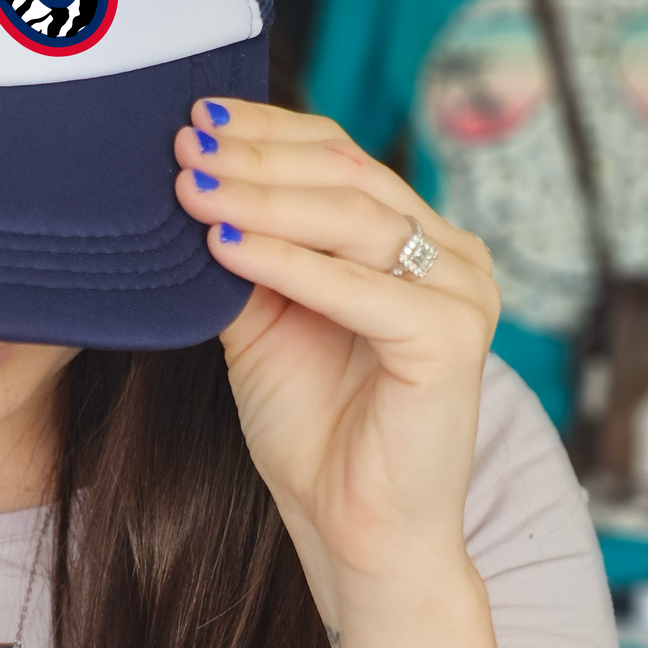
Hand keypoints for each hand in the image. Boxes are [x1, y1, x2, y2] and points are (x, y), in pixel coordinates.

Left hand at [174, 99, 498, 624]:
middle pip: (347, 177)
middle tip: (184, 147)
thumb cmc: (313, 429)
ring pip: (354, 221)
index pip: (341, 156)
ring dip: (263, 200)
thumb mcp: (263, 321)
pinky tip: (226, 246)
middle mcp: (453, 255)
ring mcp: (463, 293)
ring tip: (192, 189)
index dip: (267, 132)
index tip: (196, 117)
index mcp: (417, 238)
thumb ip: (244, 253)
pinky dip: (288, 262)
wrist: (353, 530)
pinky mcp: (452, 340)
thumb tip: (189, 180)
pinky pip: (360, 288)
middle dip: (256, 160)